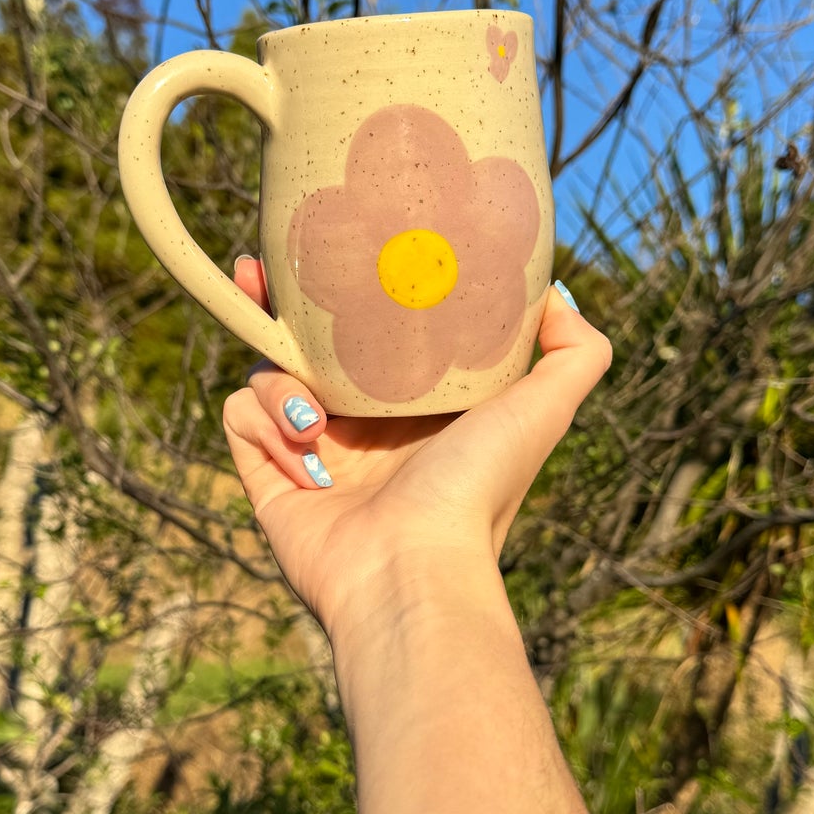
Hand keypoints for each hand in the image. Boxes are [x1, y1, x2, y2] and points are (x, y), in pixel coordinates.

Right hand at [221, 257, 612, 643]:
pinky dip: (264, 423)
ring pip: (266, 372)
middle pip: (303, 338)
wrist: (410, 571)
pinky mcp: (265, 475)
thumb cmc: (477, 490)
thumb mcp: (544, 409)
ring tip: (317, 420)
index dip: (345, 284)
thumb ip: (575, 353)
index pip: (369, 326)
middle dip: (275, 302)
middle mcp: (359, 423)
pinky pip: (238, 416)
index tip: (331, 242)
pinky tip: (306, 451)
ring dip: (281, 382)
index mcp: (413, 403)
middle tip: (258, 269)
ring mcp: (308, 449)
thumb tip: (556, 292)